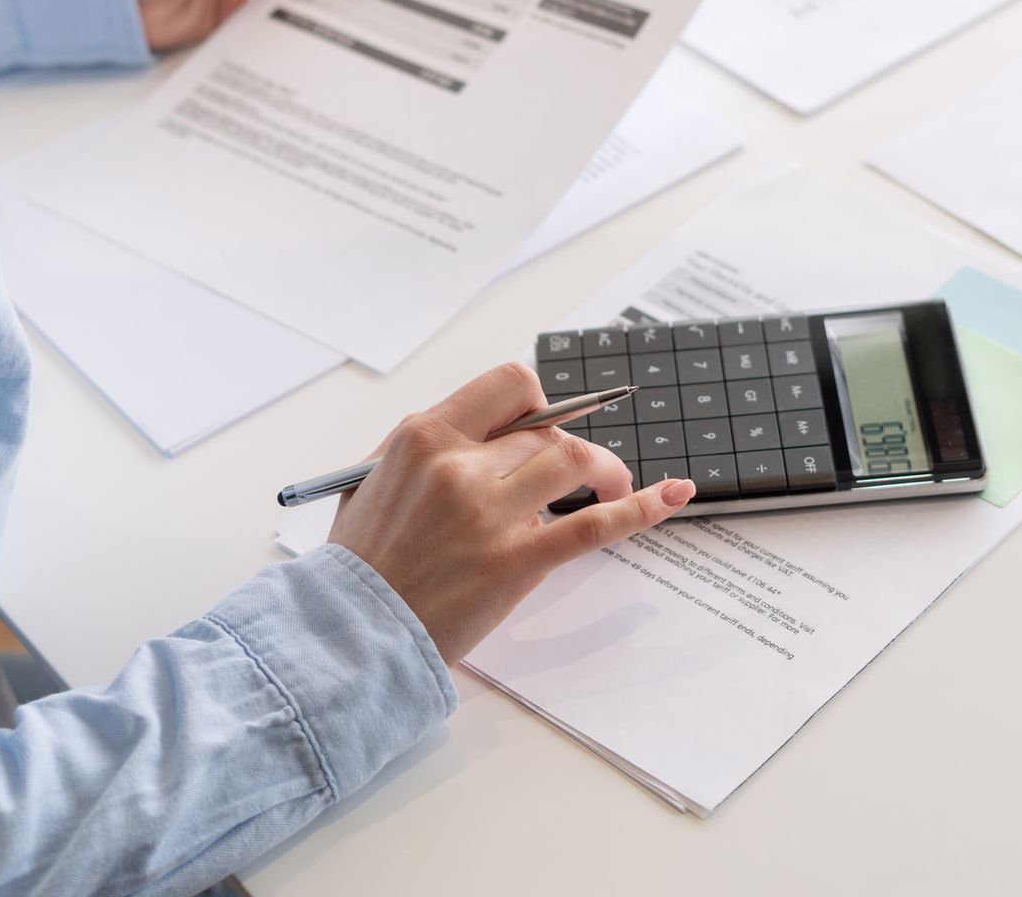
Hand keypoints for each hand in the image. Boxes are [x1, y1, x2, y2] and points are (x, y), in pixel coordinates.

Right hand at [328, 362, 695, 664]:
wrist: (349, 634)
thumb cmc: (359, 567)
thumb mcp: (369, 483)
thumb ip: (421, 452)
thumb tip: (476, 438)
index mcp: (423, 437)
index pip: (508, 387)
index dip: (540, 402)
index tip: (546, 424)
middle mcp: (459, 464)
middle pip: (546, 430)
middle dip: (572, 447)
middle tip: (584, 472)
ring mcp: (491, 512)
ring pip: (573, 461)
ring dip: (606, 470)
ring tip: (616, 487)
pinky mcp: (516, 561)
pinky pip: (591, 524)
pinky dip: (640, 507)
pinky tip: (672, 496)